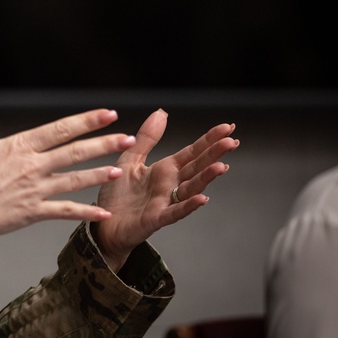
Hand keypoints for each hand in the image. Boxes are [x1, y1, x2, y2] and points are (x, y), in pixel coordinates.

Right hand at [0, 74, 135, 245]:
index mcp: (19, 146)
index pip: (60, 129)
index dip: (87, 120)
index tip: (108, 114)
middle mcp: (33, 167)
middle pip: (75, 152)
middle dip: (104, 144)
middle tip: (128, 139)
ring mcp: (36, 191)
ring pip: (75, 180)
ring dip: (99, 174)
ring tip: (119, 169)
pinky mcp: (33, 212)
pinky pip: (64, 212)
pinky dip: (85, 213)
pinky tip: (103, 213)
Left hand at [94, 109, 237, 270]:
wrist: (104, 224)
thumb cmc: (118, 194)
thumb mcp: (130, 159)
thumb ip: (147, 138)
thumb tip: (162, 112)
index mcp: (165, 169)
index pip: (192, 152)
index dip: (209, 140)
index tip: (227, 127)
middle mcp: (170, 185)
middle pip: (196, 167)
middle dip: (214, 155)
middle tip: (232, 142)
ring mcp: (165, 202)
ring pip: (191, 188)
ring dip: (206, 178)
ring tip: (221, 167)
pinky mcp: (156, 218)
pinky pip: (175, 212)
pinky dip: (188, 205)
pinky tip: (202, 198)